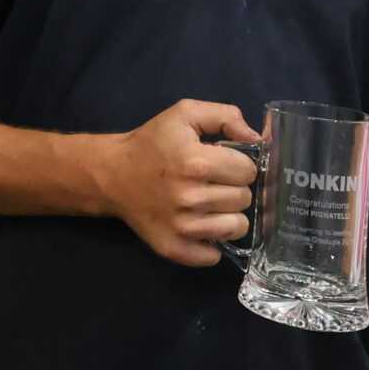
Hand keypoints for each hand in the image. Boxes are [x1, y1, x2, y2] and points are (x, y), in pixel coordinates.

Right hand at [99, 99, 258, 266]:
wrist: (112, 174)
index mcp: (196, 162)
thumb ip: (226, 116)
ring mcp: (182, 227)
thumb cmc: (152, 142)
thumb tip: (256, 139)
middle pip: (244, 198)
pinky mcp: (173, 248)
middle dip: (232, 187)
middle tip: (210, 181)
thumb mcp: (185, 113)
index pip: (248, 171)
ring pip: (236, 227)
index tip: (220, 162)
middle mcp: (190, 197)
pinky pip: (214, 256)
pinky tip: (199, 225)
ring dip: (227, 215)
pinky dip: (211, 243)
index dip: (238, 163)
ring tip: (208, 203)